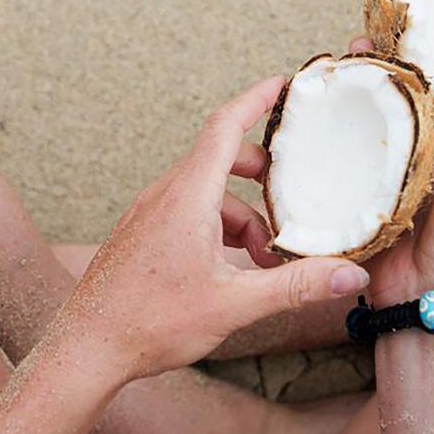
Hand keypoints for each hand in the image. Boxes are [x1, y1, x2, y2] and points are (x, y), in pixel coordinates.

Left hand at [62, 76, 369, 383]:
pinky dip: (219, 228)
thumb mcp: (234, 303)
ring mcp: (150, 213)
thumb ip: (296, 286)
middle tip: (294, 195)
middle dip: (262, 175)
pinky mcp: (143, 233)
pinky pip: (189, 212)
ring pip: (208, 193)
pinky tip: (234, 269)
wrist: (85, 350)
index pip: (225, 126)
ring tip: (267, 258)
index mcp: (188, 196)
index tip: (282, 84)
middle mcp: (166, 195)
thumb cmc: (149, 323)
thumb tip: (349, 274)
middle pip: (222, 159)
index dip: (256, 99)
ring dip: (243, 214)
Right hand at [355, 36, 433, 306]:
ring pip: (383, 100)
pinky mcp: (370, 172)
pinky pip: (355, 132)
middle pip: (417, 79)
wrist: (428, 292)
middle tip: (378, 19)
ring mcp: (401, 153)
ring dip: (367, 73)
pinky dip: (342, 109)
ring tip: (349, 49)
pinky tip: (326, 89)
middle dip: (397, 48)